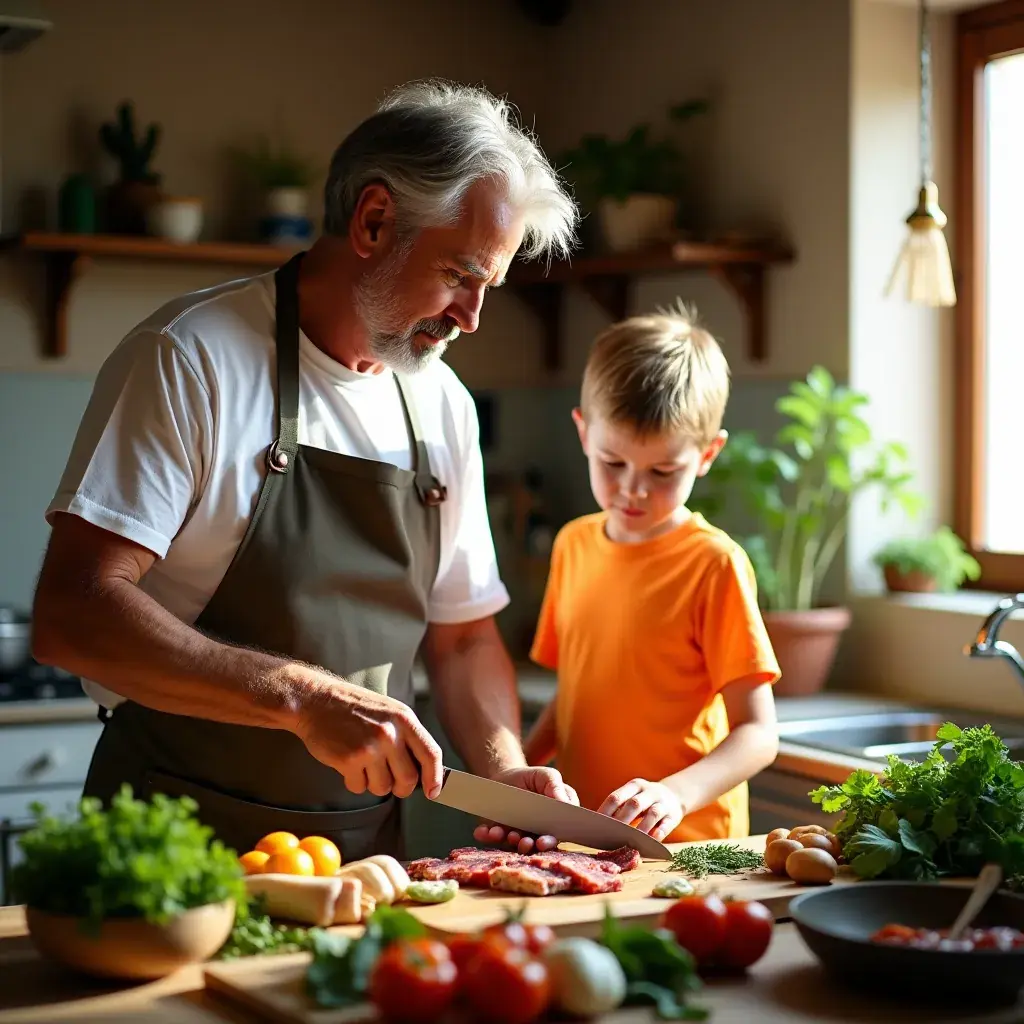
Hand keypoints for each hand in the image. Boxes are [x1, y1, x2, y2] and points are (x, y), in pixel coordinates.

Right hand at [292, 675, 442, 799]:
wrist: (316, 700)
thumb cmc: (353, 708)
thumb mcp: (389, 712)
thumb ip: (407, 737)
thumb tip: (424, 769)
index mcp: (404, 719)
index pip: (431, 754)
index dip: (435, 777)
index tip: (433, 791)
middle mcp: (390, 733)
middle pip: (409, 779)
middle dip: (400, 787)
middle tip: (389, 780)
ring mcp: (370, 747)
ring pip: (383, 788)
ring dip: (373, 783)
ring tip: (363, 764)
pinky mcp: (349, 760)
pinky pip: (359, 787)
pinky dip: (354, 782)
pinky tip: (347, 764)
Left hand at [472, 766, 579, 853]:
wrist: (505, 776)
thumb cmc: (530, 778)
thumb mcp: (545, 775)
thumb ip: (556, 786)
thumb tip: (563, 802)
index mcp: (553, 821)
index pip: (556, 835)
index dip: (551, 839)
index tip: (544, 841)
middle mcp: (535, 833)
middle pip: (536, 844)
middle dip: (530, 845)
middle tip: (526, 843)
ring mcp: (516, 834)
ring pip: (515, 843)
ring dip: (512, 841)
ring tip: (510, 834)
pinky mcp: (498, 832)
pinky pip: (492, 836)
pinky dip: (488, 835)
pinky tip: (485, 831)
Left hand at [598, 778, 683, 841]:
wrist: (674, 795)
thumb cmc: (645, 801)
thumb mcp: (633, 796)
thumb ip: (619, 807)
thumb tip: (599, 825)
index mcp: (634, 786)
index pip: (616, 797)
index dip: (605, 812)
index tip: (596, 826)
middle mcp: (649, 791)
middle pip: (634, 804)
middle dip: (622, 821)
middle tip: (611, 836)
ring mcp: (663, 803)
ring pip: (653, 814)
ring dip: (641, 829)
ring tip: (631, 842)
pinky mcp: (674, 815)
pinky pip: (666, 825)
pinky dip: (658, 834)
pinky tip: (650, 843)